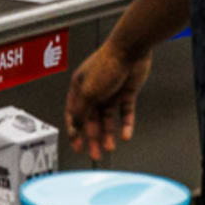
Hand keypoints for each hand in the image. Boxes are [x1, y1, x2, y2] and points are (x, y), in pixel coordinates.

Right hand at [64, 39, 147, 159]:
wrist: (131, 50)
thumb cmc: (106, 65)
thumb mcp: (89, 92)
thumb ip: (81, 111)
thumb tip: (74, 126)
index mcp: (80, 88)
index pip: (73, 114)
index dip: (75, 131)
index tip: (77, 146)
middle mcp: (94, 90)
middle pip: (92, 119)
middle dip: (93, 138)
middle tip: (95, 154)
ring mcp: (111, 92)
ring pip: (108, 118)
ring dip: (108, 134)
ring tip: (110, 147)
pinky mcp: (126, 92)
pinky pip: (125, 113)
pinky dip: (126, 124)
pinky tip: (126, 135)